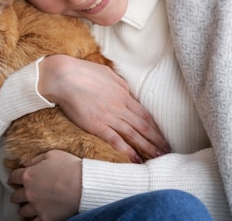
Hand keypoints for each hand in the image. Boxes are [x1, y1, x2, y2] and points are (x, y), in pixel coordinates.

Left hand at [9, 150, 81, 220]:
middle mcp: (29, 192)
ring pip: (23, 211)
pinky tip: (36, 216)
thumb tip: (24, 163)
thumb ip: (35, 159)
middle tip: (21, 193)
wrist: (84, 185)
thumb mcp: (52, 154)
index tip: (16, 178)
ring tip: (28, 206)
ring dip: (24, 207)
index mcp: (28, 175)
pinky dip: (34, 219)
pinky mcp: (45, 218)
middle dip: (18, 194)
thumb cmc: (70, 167)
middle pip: (16, 196)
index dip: (15, 177)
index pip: (14, 176)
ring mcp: (36, 207)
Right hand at [38, 55, 169, 160]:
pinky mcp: (96, 125)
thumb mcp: (108, 74)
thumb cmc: (84, 72)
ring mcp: (109, 116)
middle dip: (156, 139)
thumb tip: (127, 92)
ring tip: (158, 157)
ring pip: (133, 134)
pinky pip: (115, 140)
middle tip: (166, 151)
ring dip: (147, 146)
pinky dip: (127, 150)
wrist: (65, 76)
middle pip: (143, 125)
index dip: (155, 127)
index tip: (162, 136)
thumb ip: (120, 85)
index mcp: (124, 93)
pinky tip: (135, 159)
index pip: (144, 114)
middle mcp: (120, 106)